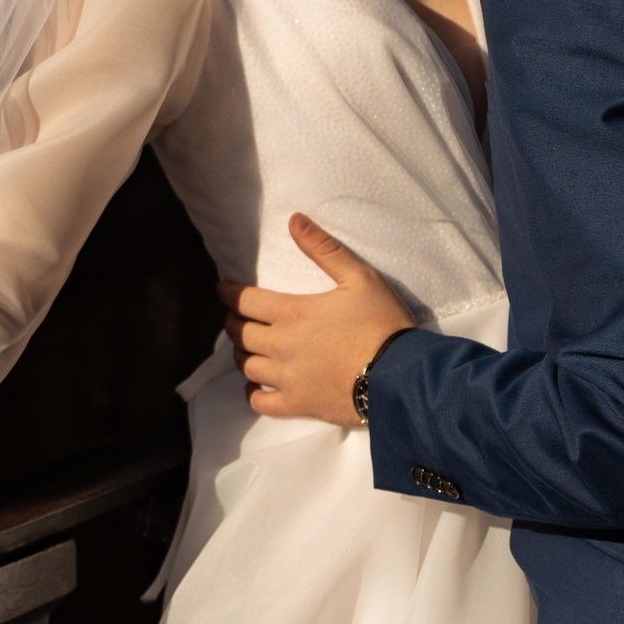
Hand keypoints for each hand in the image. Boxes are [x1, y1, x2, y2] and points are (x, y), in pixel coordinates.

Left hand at [223, 214, 417, 425]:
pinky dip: (253, 394)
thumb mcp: (359, 277)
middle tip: (236, 318)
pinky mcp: (299, 404)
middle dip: (233, 323)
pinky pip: (261, 403)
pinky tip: (255, 387)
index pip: (245, 300)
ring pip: (247, 366)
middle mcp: (282, 345)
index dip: (229, 293)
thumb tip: (294, 220)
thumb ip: (324, 249)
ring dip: (241, 355)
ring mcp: (288, 377)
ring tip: (246, 348)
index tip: (222, 289)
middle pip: (240, 334)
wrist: (402, 376)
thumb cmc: (383, 323)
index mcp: (293, 312)